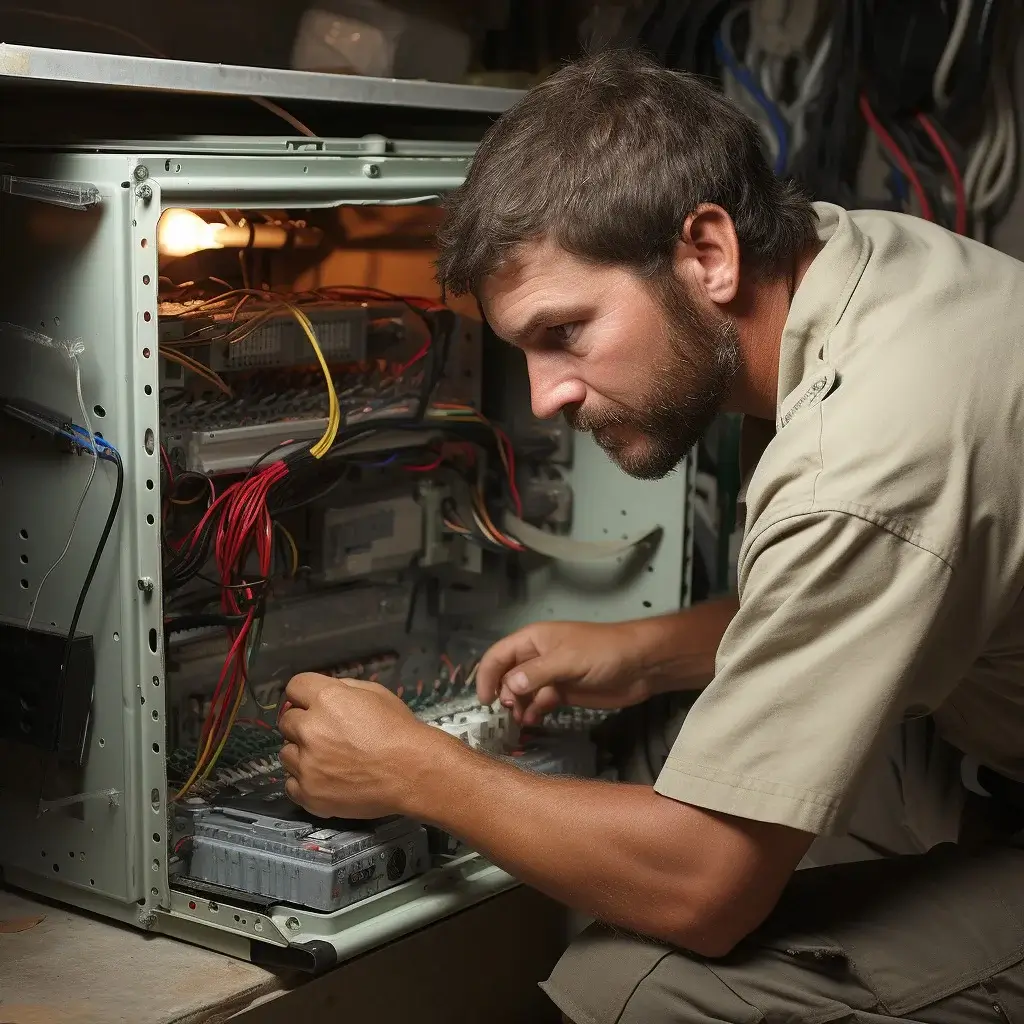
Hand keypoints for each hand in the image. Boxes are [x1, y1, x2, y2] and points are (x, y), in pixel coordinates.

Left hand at [278, 673, 435, 818]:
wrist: (413, 772)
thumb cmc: (399, 731)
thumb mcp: (376, 693)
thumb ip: (344, 689)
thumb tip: (323, 694)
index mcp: (327, 699)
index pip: (294, 687)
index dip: (304, 695)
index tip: (311, 704)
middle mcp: (310, 729)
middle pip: (286, 721)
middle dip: (304, 725)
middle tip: (327, 734)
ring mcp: (307, 764)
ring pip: (286, 754)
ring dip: (302, 754)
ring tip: (329, 760)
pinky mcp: (308, 793)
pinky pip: (290, 784)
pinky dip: (305, 781)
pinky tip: (325, 778)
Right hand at [476, 620, 651, 724]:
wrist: (640, 665)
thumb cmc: (603, 652)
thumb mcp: (567, 659)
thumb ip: (536, 673)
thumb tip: (508, 688)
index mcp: (534, 640)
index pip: (499, 655)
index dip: (487, 675)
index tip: (484, 699)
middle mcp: (537, 657)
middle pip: (507, 675)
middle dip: (503, 693)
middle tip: (508, 710)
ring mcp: (550, 675)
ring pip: (522, 692)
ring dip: (518, 706)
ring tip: (521, 720)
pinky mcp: (563, 692)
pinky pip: (539, 702)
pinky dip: (533, 712)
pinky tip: (533, 721)